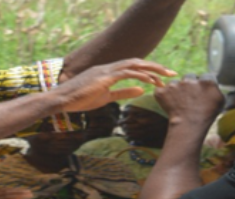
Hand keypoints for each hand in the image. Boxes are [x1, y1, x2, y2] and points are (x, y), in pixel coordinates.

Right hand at [53, 58, 175, 112]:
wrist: (62, 100)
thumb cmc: (80, 99)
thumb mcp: (107, 97)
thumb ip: (124, 93)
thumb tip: (141, 90)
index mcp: (110, 71)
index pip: (134, 67)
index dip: (150, 70)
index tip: (164, 78)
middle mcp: (110, 67)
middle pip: (138, 62)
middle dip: (157, 67)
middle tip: (173, 74)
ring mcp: (106, 70)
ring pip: (134, 65)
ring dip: (152, 69)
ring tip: (166, 76)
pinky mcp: (104, 77)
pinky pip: (126, 73)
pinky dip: (140, 75)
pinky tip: (151, 80)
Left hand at [155, 74, 223, 125]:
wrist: (188, 127)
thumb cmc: (206, 116)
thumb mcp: (220, 102)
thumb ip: (217, 89)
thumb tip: (213, 84)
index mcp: (206, 81)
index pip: (206, 76)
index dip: (204, 83)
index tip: (202, 92)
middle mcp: (190, 80)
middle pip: (190, 76)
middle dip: (189, 85)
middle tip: (189, 98)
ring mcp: (175, 85)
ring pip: (175, 83)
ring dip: (176, 90)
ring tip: (179, 103)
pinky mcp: (163, 91)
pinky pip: (162, 90)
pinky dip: (164, 96)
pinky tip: (169, 104)